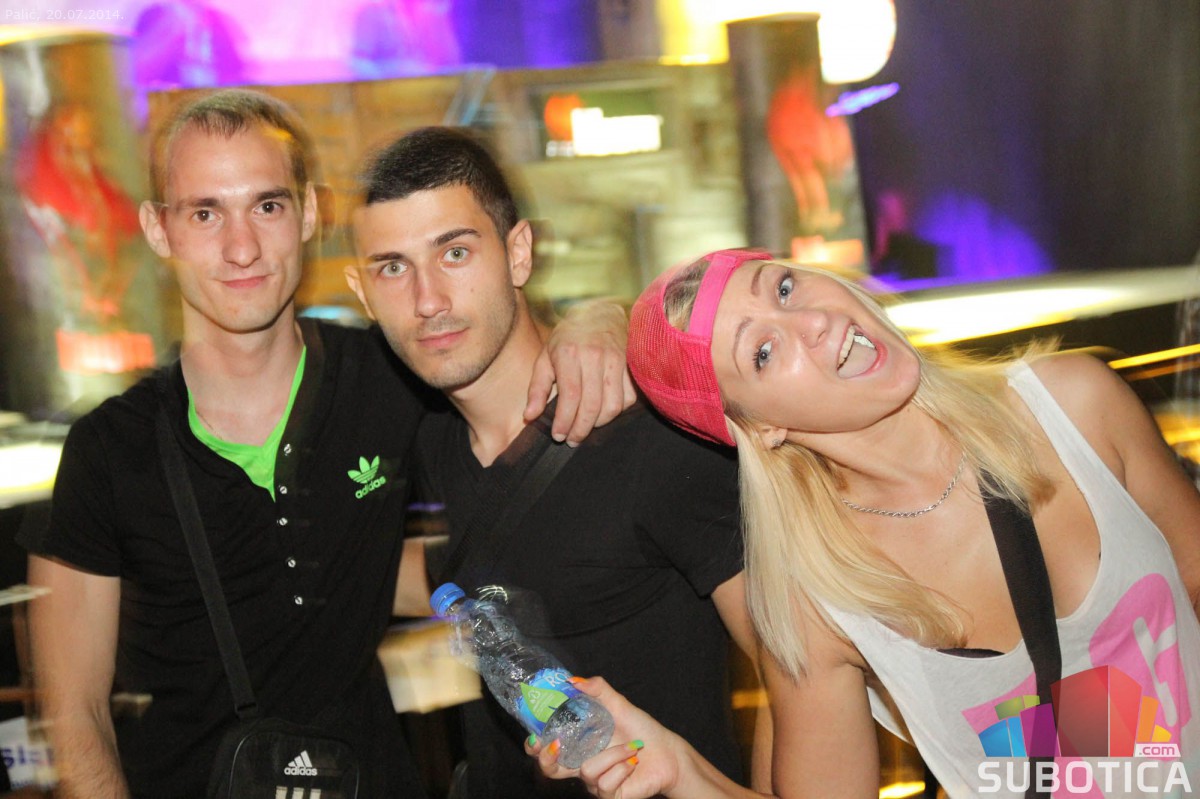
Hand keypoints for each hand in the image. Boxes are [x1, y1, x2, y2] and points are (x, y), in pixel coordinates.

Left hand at [525, 300, 636, 445]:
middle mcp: (595, 356)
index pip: (570, 396)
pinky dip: (617, 411)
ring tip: (586, 426)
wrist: (601, 312)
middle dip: (581, 429)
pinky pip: (628, 398)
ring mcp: (616, 360)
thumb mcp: (545, 356)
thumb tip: (530, 416)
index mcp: (569, 353)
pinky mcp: (631, 365)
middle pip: (592, 405)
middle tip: (572, 439)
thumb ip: (537, 387)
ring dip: (599, 423)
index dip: (565, 421)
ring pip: (613, 405)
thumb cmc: (569, 337)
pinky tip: (603, 411)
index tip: (558, 436)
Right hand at [527, 676, 682, 798]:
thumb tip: (572, 680)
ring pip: (587, 771)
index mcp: (579, 744)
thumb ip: (597, 690)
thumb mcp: (618, 704)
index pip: (547, 749)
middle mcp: (582, 765)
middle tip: (556, 744)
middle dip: (547, 759)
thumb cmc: (641, 730)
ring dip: (614, 754)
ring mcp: (595, 782)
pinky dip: (622, 767)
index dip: (535, 747)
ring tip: (631, 747)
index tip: (535, 737)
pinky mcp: (609, 795)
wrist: (667, 753)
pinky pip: (605, 784)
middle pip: (550, 770)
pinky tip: (633, 761)